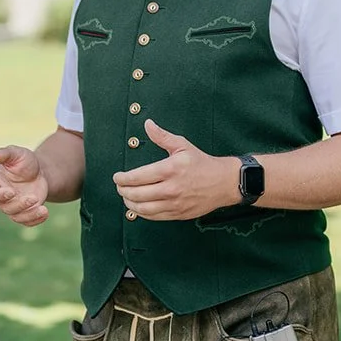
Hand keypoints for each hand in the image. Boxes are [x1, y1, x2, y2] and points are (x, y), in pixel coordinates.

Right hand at [0, 145, 49, 226]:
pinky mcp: (24, 213)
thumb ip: (5, 153)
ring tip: (43, 209)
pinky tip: (45, 213)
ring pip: (17, 217)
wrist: (38, 170)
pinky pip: (27, 221)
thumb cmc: (23, 160)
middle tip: (33, 198)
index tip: (11, 192)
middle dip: (20, 205)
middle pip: (5, 208)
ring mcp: (12, 207)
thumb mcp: (16, 153)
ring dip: (29, 214)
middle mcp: (1, 198)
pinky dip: (36, 220)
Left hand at [112, 119, 237, 220]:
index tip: (117, 177)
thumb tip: (147, 124)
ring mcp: (175, 203)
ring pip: (143, 208)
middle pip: (137, 194)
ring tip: (126, 197)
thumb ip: (162, 136)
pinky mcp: (178, 214)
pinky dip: (142, 213)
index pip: (138, 177)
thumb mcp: (183, 145)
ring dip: (130, 203)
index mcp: (170, 169)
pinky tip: (138, 207)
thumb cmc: (202, 163)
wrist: (224, 182)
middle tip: (119, 186)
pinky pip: (154, 216)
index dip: (123, 178)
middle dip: (123, 191)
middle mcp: (171, 188)